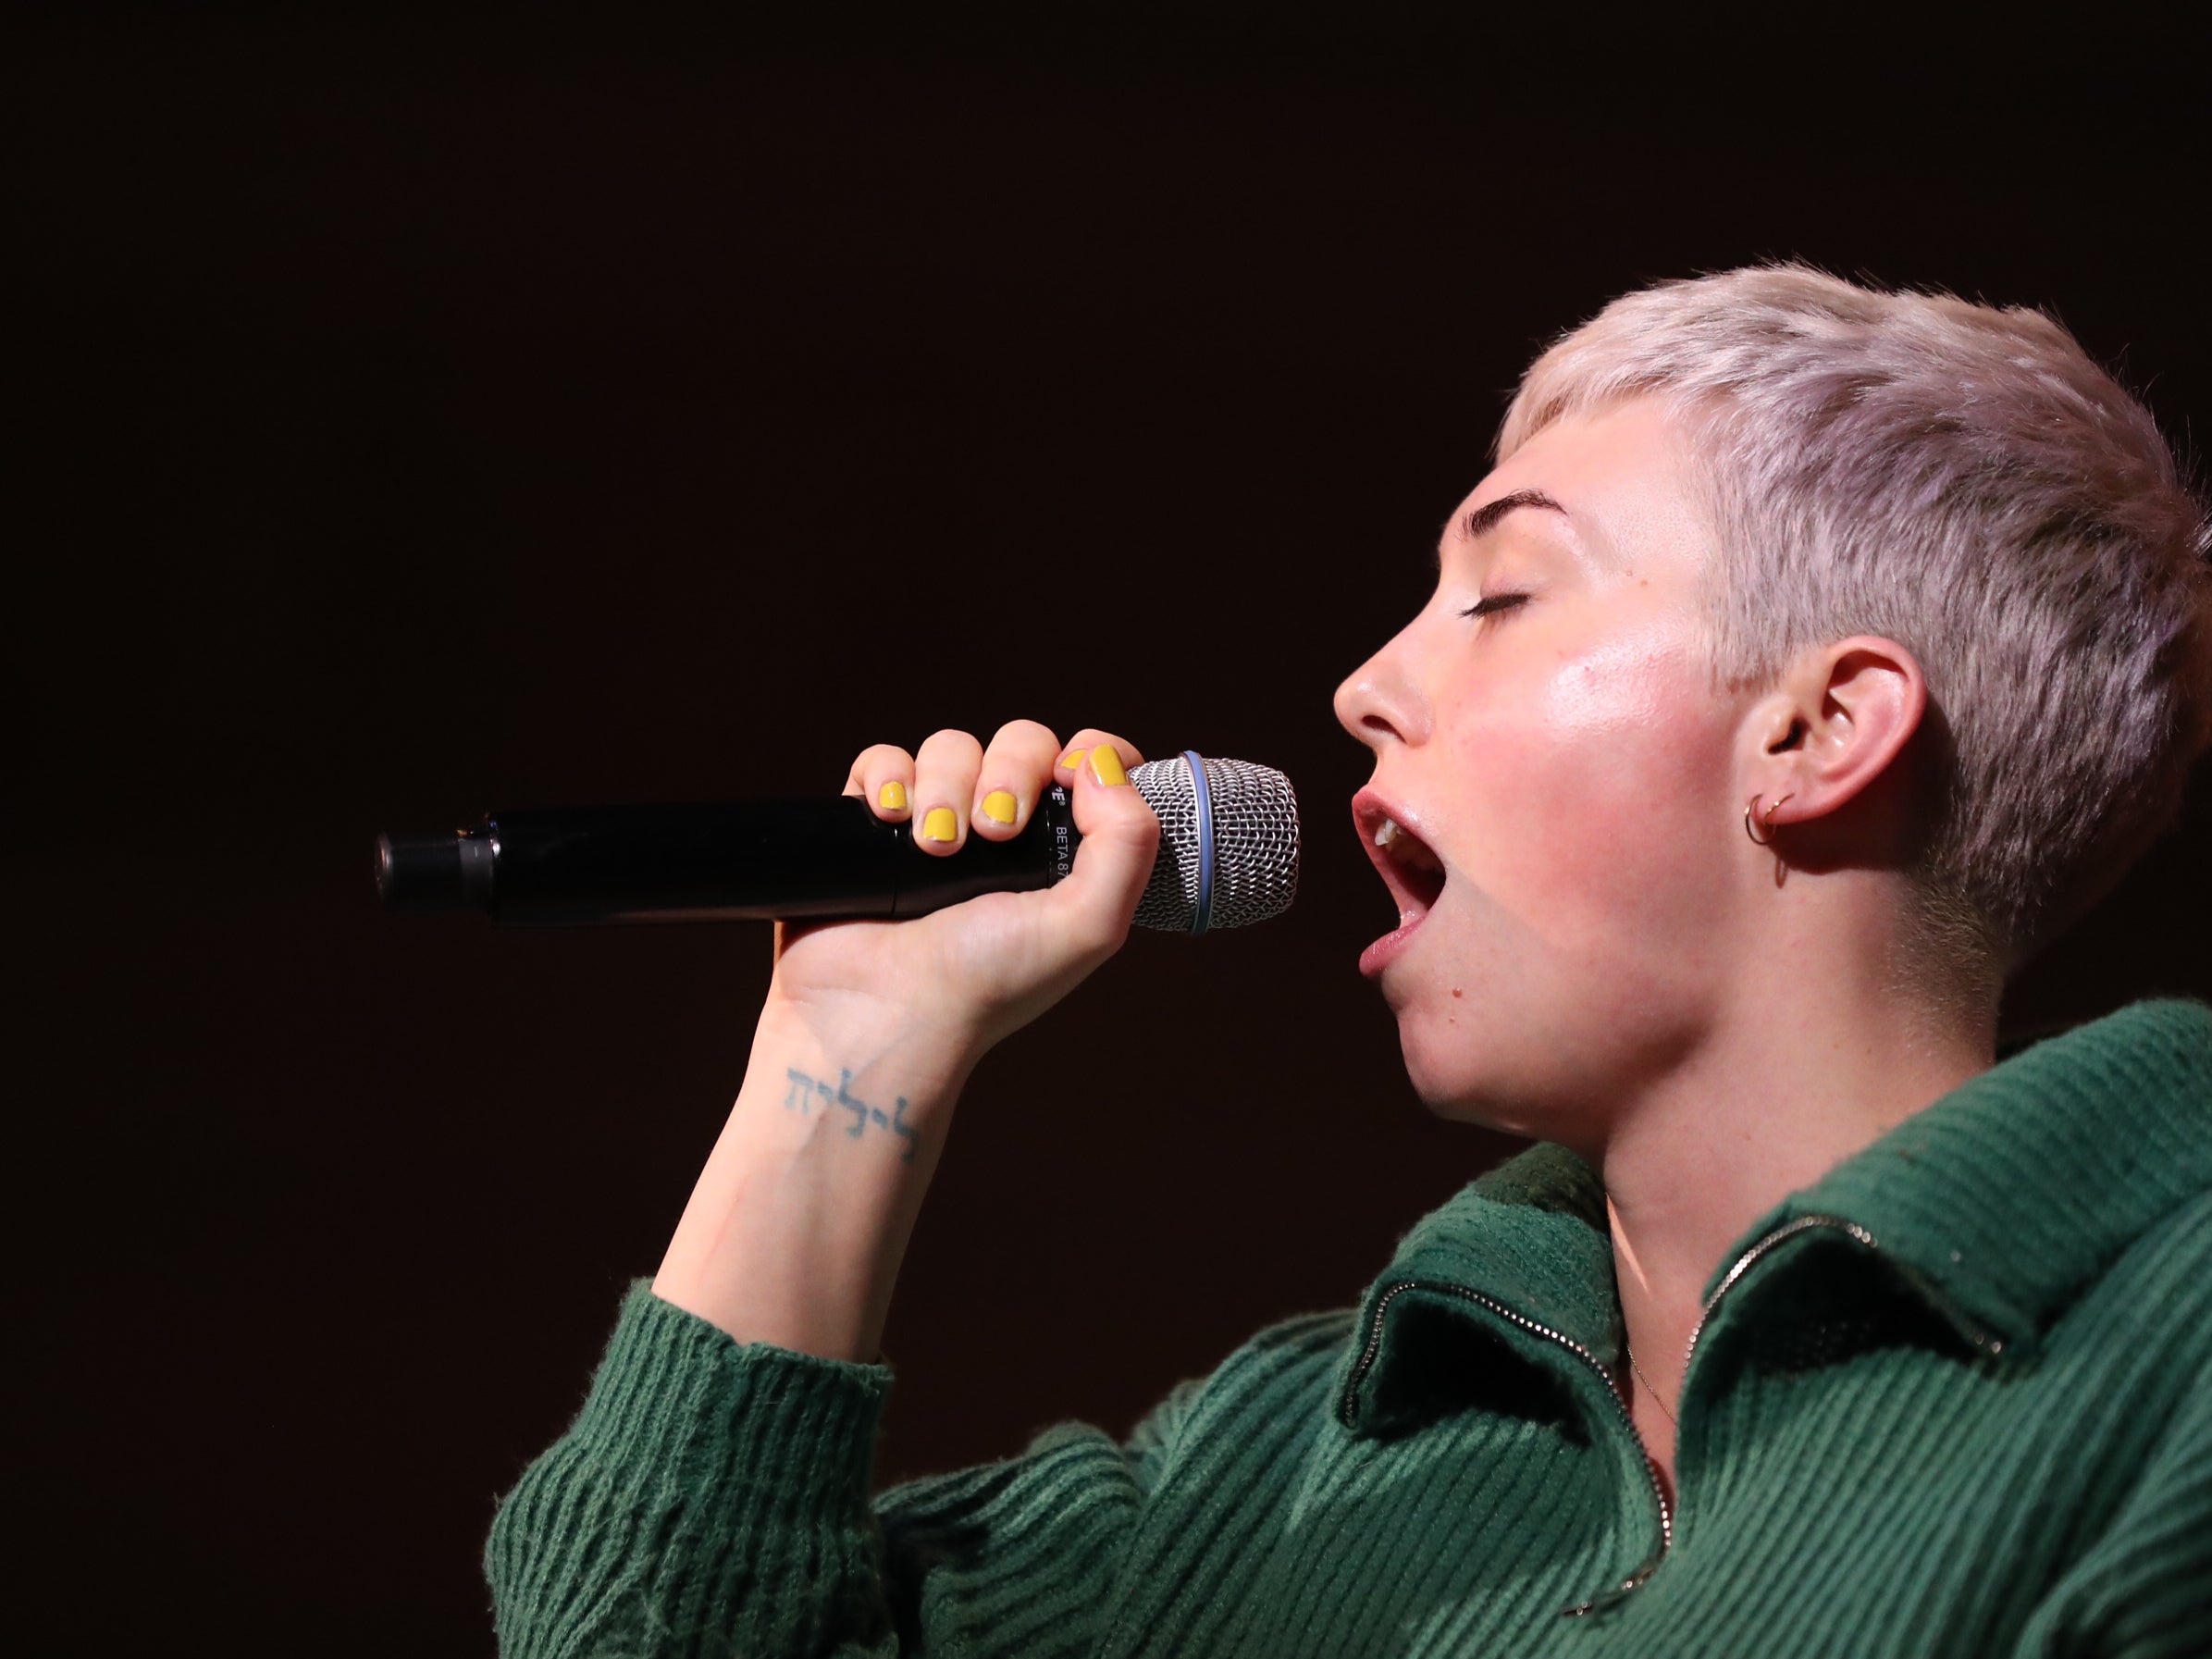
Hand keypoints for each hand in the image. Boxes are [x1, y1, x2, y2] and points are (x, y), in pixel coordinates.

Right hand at [766, 721, 1160, 1060]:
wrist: (882, 1014)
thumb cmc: (986, 984)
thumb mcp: (1088, 927)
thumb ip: (1128, 842)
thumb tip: (1101, 764)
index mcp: (1061, 855)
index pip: (1093, 766)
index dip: (1088, 754)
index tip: (1069, 776)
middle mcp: (1003, 834)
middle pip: (1021, 742)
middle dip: (1009, 774)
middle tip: (993, 833)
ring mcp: (936, 824)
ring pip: (951, 747)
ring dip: (944, 787)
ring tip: (934, 848)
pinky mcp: (872, 824)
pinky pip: (884, 760)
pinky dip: (889, 779)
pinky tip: (891, 820)